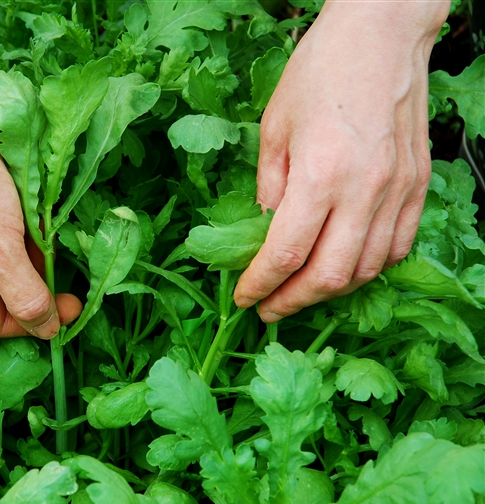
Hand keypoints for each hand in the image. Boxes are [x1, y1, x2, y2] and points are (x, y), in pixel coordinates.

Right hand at [0, 122, 80, 338]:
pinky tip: (34, 220)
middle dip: (33, 282)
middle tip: (67, 275)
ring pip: (0, 263)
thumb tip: (47, 331)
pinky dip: (18, 233)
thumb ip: (26, 298)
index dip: (37, 320)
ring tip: (45, 237)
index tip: (74, 308)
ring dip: (29, 255)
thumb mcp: (3, 255)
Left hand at [234, 1, 448, 322]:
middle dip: (293, 302)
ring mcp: (397, 191)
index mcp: (320, 175)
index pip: (285, 254)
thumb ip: (269, 186)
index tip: (243, 298)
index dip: (260, 286)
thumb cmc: (321, 71)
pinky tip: (346, 268)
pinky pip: (398, 246)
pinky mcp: (418, 185)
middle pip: (329, 275)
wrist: (382, 36)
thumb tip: (265, 230)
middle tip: (269, 310)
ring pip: (367, 269)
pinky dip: (369, 268)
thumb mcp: (273, 127)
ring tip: (302, 293)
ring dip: (330, 290)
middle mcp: (364, 191)